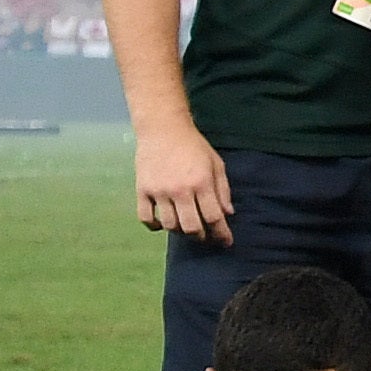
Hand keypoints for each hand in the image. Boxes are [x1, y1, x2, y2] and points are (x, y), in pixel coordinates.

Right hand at [132, 127, 233, 242]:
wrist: (163, 128)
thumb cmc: (194, 146)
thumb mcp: (216, 164)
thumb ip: (223, 190)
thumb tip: (228, 214)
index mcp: (202, 183)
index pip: (214, 217)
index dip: (222, 234)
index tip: (226, 242)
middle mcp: (180, 190)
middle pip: (192, 227)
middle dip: (202, 237)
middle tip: (206, 236)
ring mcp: (159, 191)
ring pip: (170, 226)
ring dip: (180, 231)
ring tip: (186, 227)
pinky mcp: (142, 190)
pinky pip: (145, 218)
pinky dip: (154, 226)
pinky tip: (162, 224)